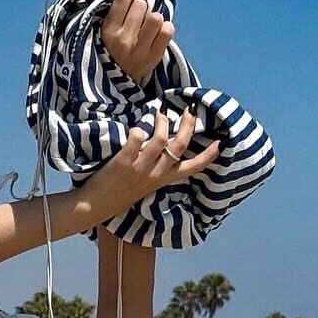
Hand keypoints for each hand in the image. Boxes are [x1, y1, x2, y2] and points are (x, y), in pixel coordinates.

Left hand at [80, 107, 220, 220]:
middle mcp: (156, 174)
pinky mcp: (124, 162)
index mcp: (164, 180)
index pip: (193, 168)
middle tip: (187, 111)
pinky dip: (137, 130)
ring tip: (158, 113)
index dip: (208, 156)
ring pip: (161, 139)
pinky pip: (137, 138)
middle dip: (187, 125)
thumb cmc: (121, 192)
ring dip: (162, 122)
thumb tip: (165, 144)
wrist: (97, 205)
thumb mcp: (147, 184)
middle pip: (180, 145)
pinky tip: (135, 128)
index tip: (220, 143)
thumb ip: (158, 167)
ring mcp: (141, 168)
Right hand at [101, 0, 172, 81]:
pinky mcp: (155, 56)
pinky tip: (156, 33)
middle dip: (141, 6)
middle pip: (142, 5)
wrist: (115, 87)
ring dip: (153, 17)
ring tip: (146, 26)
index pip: (123, 0)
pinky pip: (168, 30)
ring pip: (156, 16)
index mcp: (109, 31)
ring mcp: (141, 49)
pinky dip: (164, 28)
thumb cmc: (109, 54)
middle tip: (136, 17)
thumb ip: (116, 13)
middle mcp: (125, 39)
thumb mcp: (104, 33)